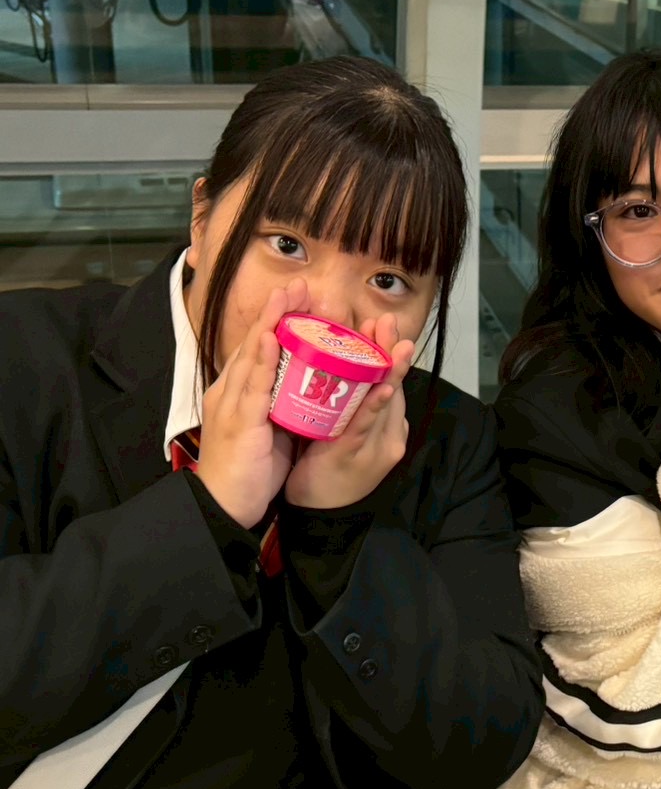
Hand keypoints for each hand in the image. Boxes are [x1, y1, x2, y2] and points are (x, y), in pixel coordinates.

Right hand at [194, 281, 303, 526]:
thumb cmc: (249, 470)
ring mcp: (233, 403)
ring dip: (271, 323)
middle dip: (276, 312)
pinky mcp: (240, 421)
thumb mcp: (270, 430)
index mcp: (239, 392)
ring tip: (288, 297)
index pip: (260, 348)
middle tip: (298, 284)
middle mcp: (232, 390)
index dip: (277, 321)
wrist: (224, 504)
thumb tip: (307, 390)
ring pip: (253, 354)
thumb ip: (282, 406)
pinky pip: (253, 384)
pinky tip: (270, 338)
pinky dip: (262, 359)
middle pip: (255, 342)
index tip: (296, 298)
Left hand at [285, 313, 415, 508]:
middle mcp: (387, 434)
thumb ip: (347, 404)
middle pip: (392, 387)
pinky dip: (376, 405)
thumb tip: (338, 368)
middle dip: (391, 352)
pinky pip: (365, 426)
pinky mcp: (355, 456)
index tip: (382, 326)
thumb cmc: (326, 468)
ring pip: (385, 404)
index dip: (386, 353)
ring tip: (397, 345)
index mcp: (383, 425)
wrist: (316, 511)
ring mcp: (375, 446)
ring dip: (391, 372)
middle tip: (389, 322)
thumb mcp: (342, 431)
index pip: (387, 383)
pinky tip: (384, 388)